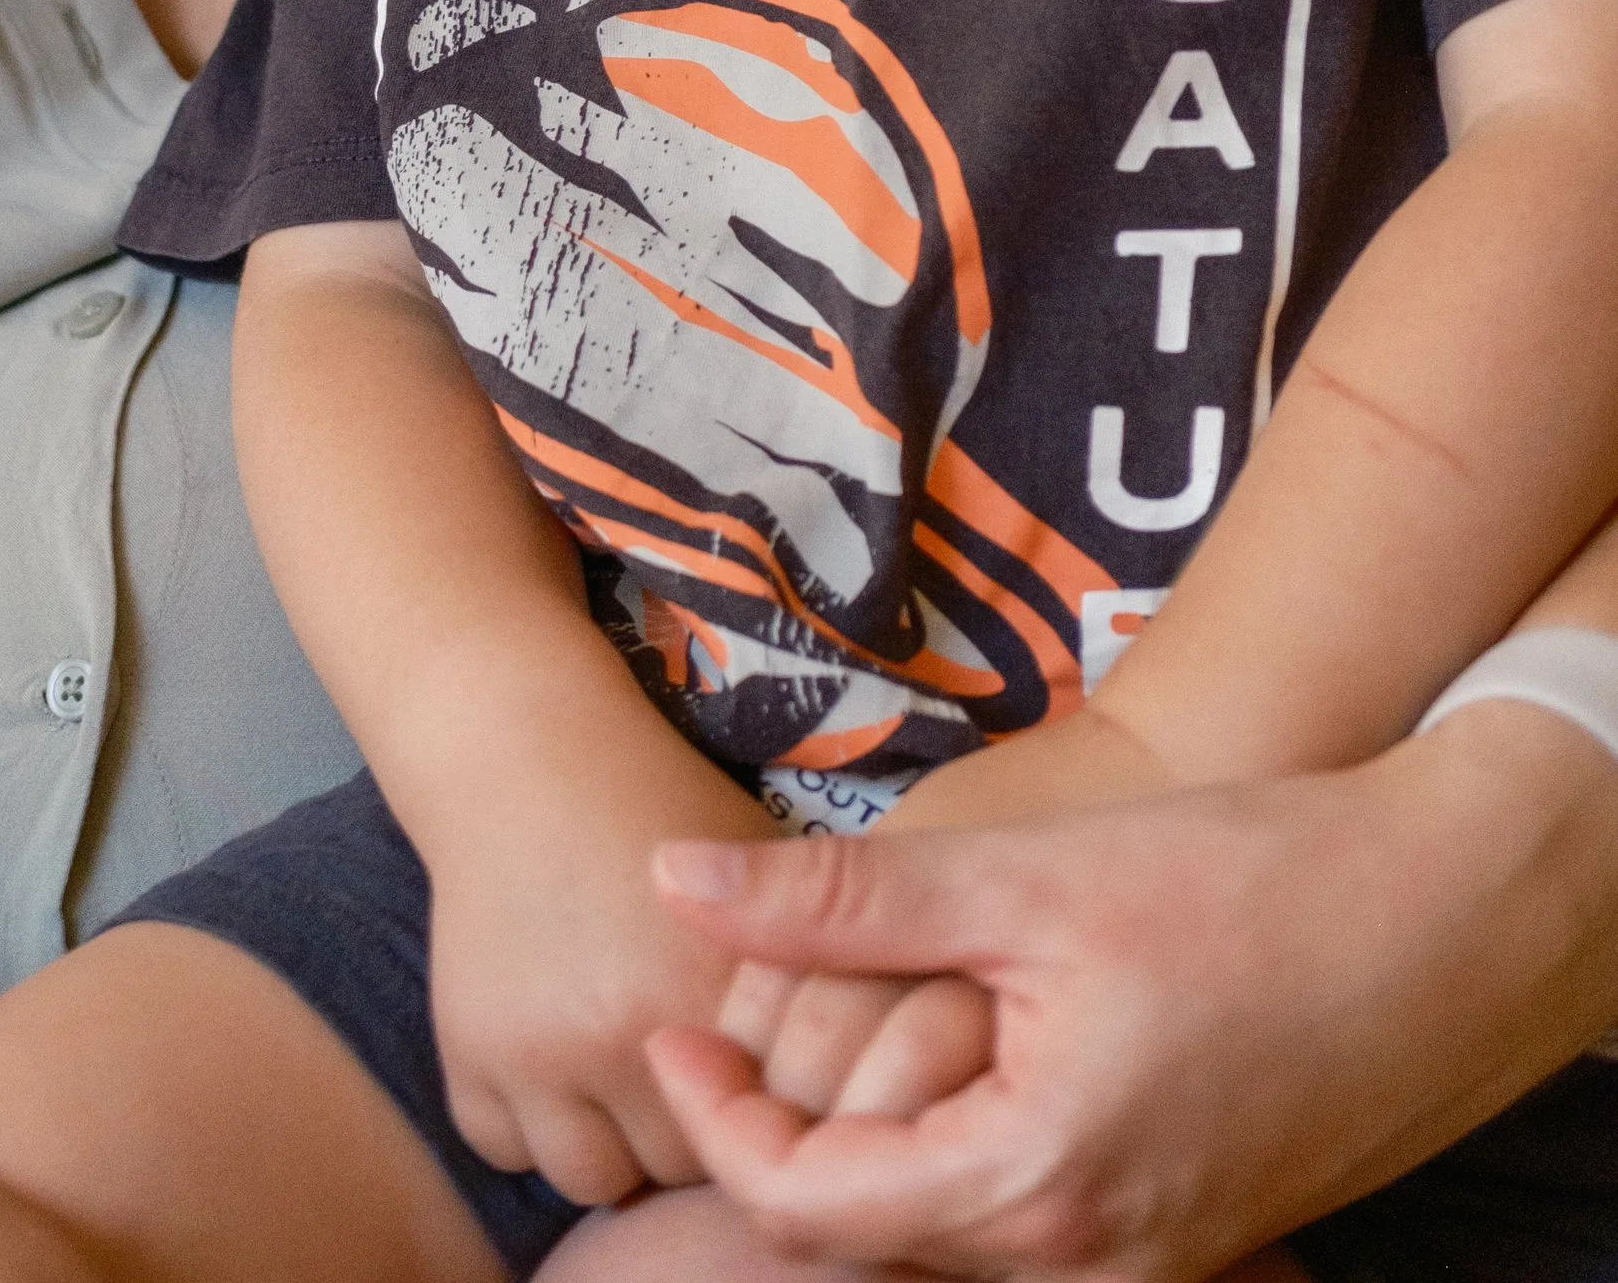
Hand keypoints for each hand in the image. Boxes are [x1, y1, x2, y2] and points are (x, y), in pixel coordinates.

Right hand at [422, 717, 778, 1209]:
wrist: (527, 753)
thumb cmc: (660, 805)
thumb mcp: (760, 876)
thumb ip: (805, 979)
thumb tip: (854, 1081)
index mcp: (718, 987)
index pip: (763, 1121)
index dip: (756, 1097)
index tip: (741, 1057)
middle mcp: (627, 1030)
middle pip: (676, 1162)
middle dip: (679, 1121)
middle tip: (671, 1055)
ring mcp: (539, 1050)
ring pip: (589, 1176)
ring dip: (601, 1135)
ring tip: (607, 1061)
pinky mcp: (467, 1053)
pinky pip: (501, 1148)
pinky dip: (521, 1118)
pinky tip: (542, 1046)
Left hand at [635, 715, 1617, 1277]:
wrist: (1443, 920)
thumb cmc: (1244, 884)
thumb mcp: (1023, 873)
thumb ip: (840, 900)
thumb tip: (675, 879)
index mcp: (1034, 1186)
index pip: (804, 1208)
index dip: (714, 1115)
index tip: (673, 1023)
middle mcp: (1085, 1264)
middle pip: (868, 1236)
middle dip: (778, 1137)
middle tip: (726, 1017)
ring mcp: (1141, 1261)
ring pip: (944, 1234)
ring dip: (866, 1148)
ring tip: (824, 1023)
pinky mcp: (1180, 1233)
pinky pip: (1023, 1220)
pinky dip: (953, 1148)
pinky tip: (950, 1049)